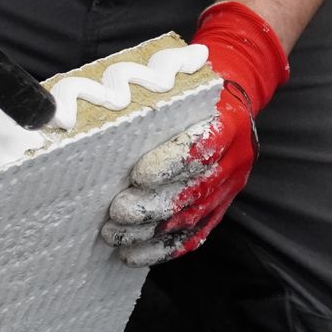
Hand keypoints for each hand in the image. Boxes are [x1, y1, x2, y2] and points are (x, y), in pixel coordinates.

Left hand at [100, 1, 289, 265]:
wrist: (238, 95)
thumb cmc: (196, 87)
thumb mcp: (183, 77)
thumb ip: (152, 94)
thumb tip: (94, 99)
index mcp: (227, 122)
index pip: (201, 147)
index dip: (170, 163)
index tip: (137, 175)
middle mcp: (234, 159)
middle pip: (193, 192)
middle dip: (152, 207)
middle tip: (116, 213)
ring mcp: (230, 187)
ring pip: (191, 219)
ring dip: (151, 233)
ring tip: (116, 237)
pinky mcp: (221, 207)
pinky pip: (195, 235)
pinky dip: (164, 249)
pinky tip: (136, 255)